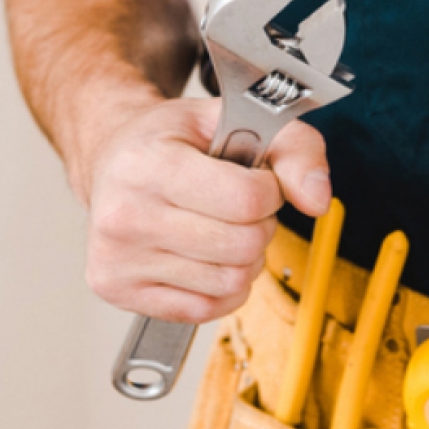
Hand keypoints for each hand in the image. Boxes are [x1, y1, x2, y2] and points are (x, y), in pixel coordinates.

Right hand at [79, 97, 330, 321]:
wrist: (110, 159)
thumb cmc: (172, 141)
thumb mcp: (235, 119)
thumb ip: (295, 149)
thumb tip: (318, 200)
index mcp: (146, 164)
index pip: (247, 200)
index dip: (269, 191)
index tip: (254, 179)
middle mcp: (123, 214)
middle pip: (243, 246)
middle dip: (259, 226)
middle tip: (236, 206)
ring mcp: (117, 258)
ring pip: (230, 283)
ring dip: (243, 259)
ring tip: (218, 228)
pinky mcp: (118, 289)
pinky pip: (207, 309)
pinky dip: (222, 287)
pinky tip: (205, 256)